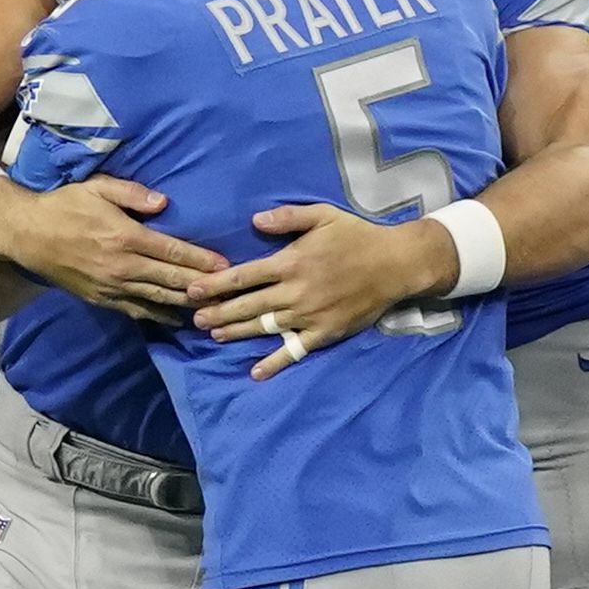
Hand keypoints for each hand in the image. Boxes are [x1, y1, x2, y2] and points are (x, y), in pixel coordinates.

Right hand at [0, 175, 223, 320]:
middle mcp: (122, 267)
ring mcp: (111, 287)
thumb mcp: (97, 187)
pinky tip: (178, 318)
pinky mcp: (101, 300)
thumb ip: (133, 193)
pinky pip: (136, 311)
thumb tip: (165, 203)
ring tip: (213, 309)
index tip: (226, 265)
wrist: (26, 235)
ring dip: (186, 305)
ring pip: (158, 299)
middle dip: (202, 286)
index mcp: (124, 237)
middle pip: (171, 280)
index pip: (172, 251)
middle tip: (230, 291)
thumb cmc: (65, 205)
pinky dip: (159, 316)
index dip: (201, 260)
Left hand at [188, 203, 455, 376]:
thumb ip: (287, 218)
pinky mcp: (324, 333)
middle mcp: (295, 291)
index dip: (216, 284)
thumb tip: (253, 221)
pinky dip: (274, 363)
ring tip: (215, 334)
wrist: (396, 264)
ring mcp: (309, 315)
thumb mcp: (323, 216)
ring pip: (265, 327)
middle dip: (218, 312)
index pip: (244, 276)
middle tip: (194, 318)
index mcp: (291, 262)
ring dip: (237, 332)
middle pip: (248, 305)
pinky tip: (255, 373)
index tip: (193, 290)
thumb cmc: (357, 236)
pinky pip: (294, 351)